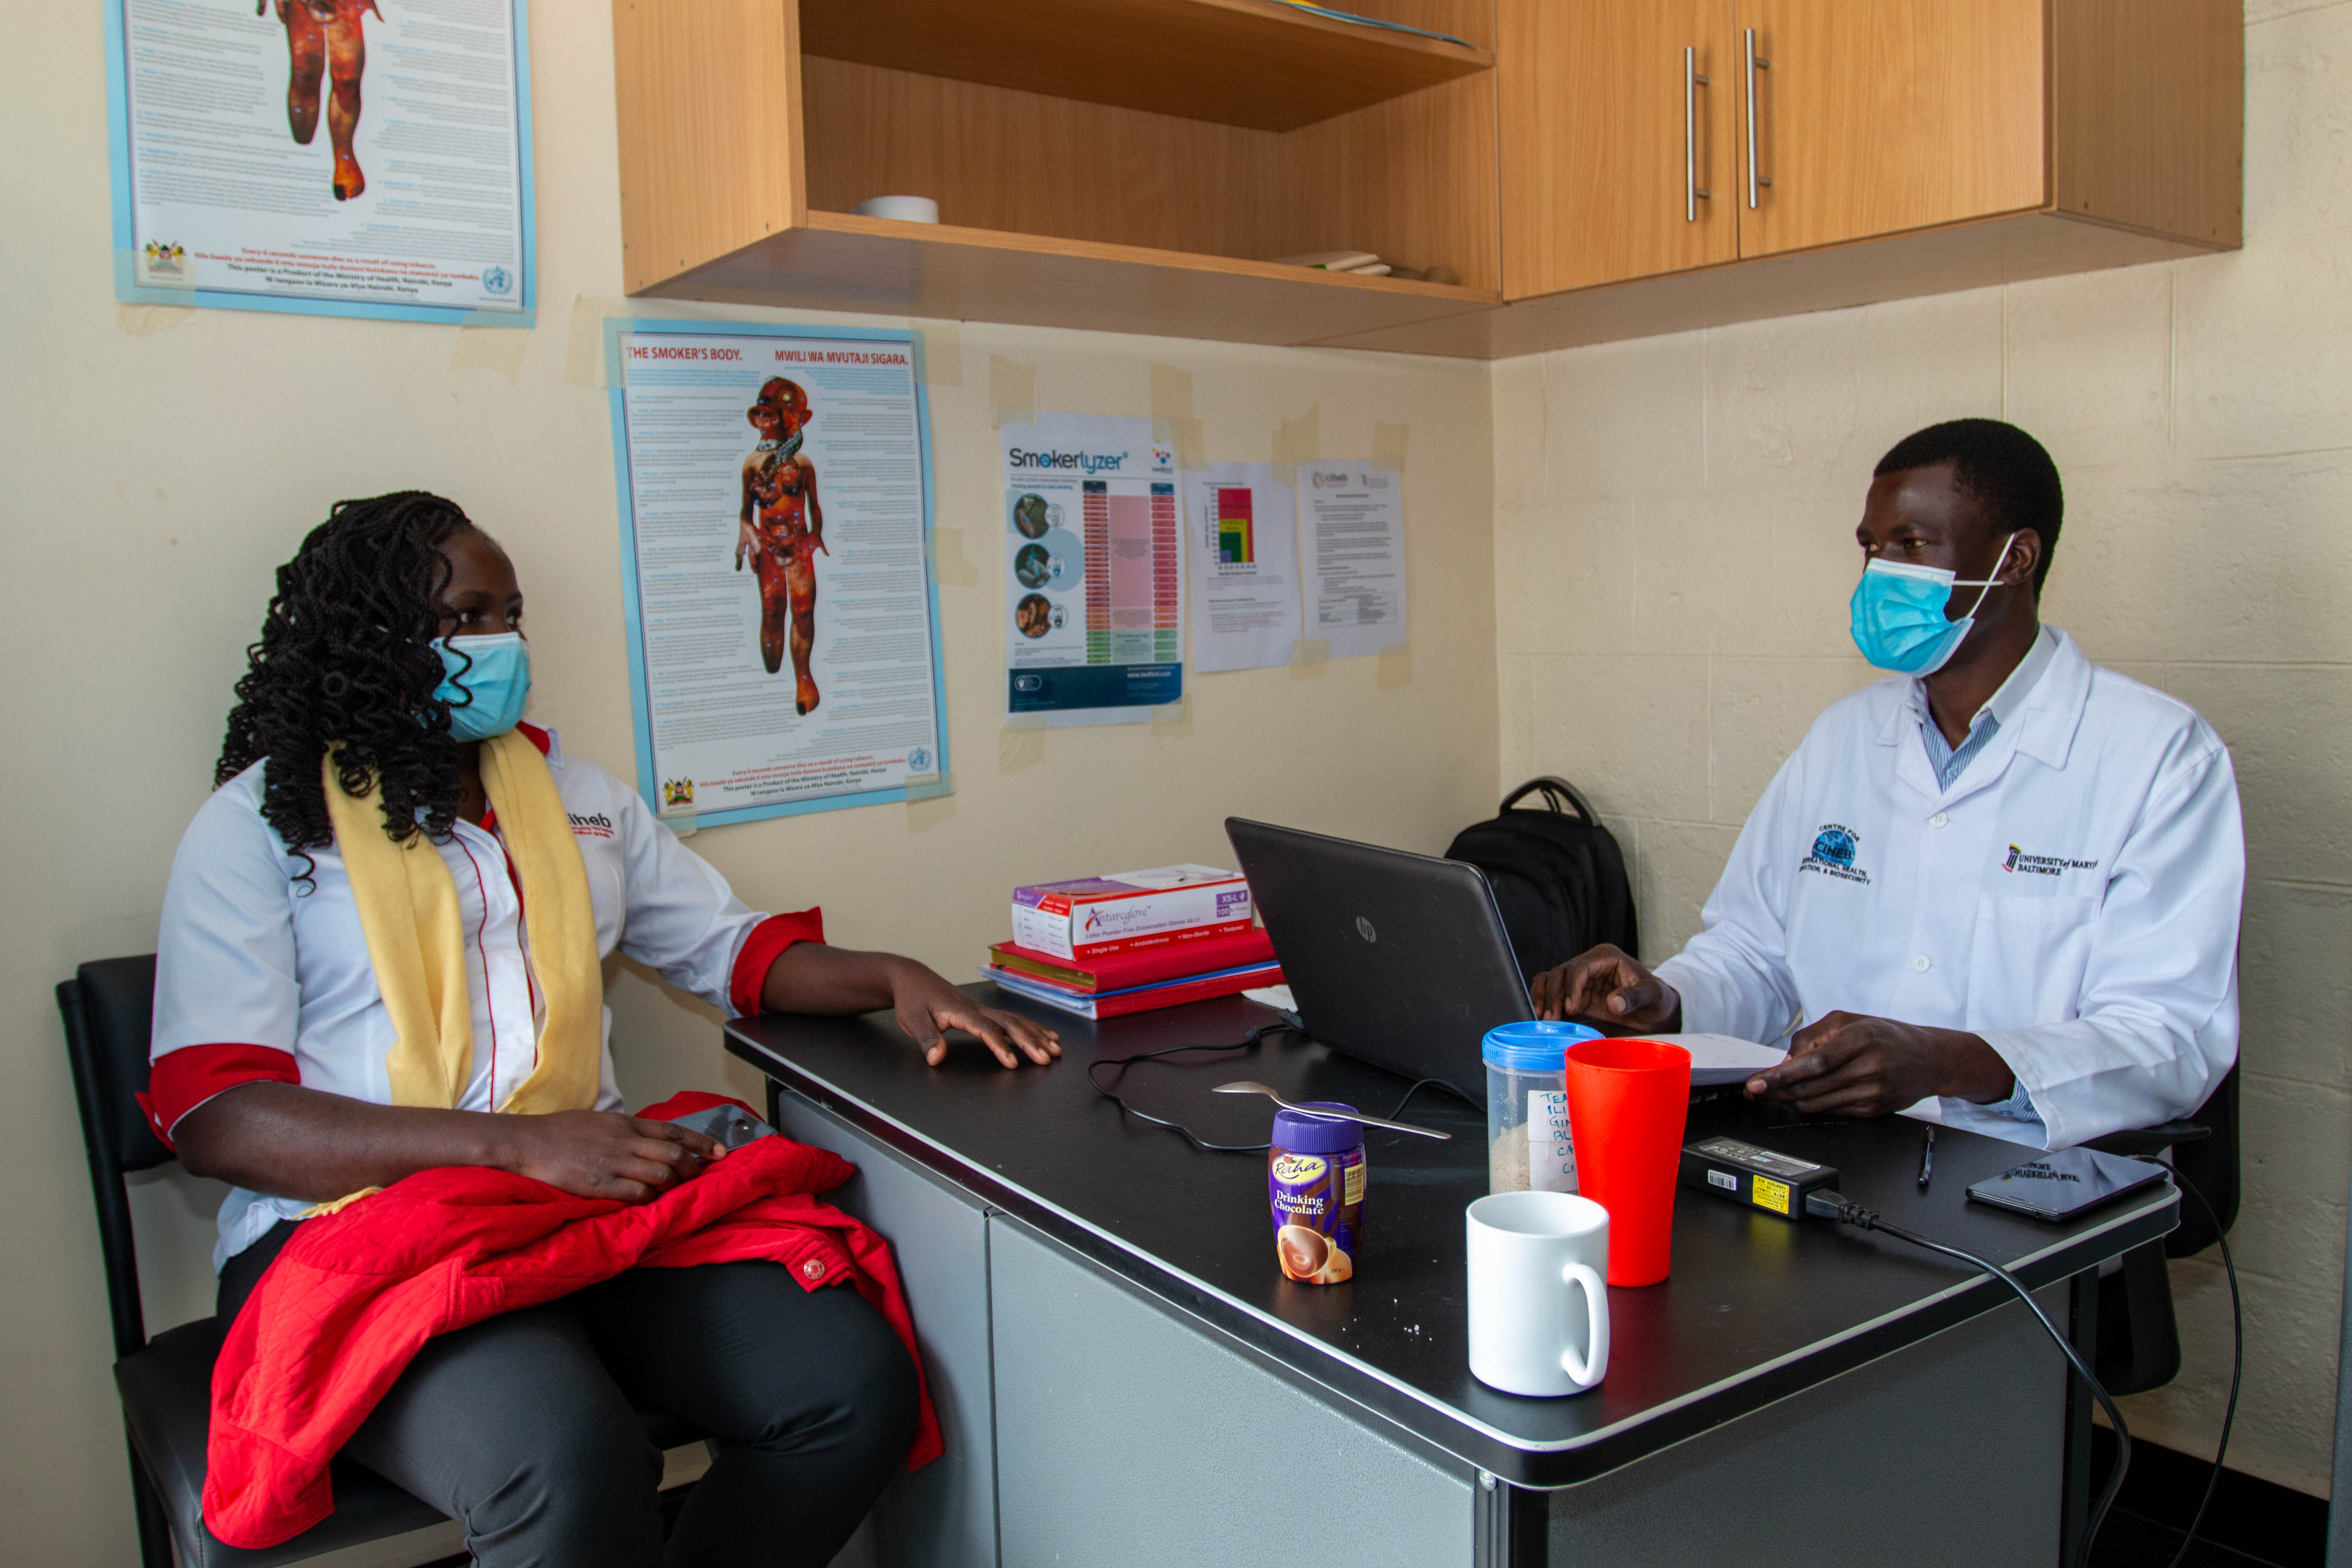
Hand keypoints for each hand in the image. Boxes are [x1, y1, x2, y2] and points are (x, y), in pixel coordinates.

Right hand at [498, 1110, 725, 1201]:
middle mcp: (624, 1141)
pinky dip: (648, 1197)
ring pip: (660, 1174)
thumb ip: (625, 1129)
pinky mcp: (600, 1184)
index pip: (673, 1130)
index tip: (720, 1151)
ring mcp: (613, 1163)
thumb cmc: (559, 1131)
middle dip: (692, 1167)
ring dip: (673, 1184)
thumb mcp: (599, 1120)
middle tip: (698, 1176)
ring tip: (673, 1190)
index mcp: (625, 1123)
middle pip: (673, 1154)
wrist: (527, 1143)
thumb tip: (647, 1139)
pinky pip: (637, 1193)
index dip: (701, 1141)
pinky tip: (647, 1198)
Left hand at [889, 960, 1060, 1068]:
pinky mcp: (982, 1010)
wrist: (912, 978)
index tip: (1012, 1063)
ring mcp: (981, 1008)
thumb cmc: (912, 999)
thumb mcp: (912, 1020)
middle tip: (1047, 1057)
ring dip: (1036, 1034)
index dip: (1000, 1046)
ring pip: (1015, 1020)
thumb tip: (937, 1058)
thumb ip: (926, 1039)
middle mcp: (976, 1008)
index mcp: (961, 1011)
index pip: (986, 1029)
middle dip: (1030, 1041)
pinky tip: (1043, 1034)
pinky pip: (1011, 1018)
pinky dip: (1030, 1027)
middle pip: (1009, 1024)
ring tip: (1055, 1049)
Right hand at [1530, 944, 1682, 1030]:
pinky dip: (1546, 1005)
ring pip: (1551, 981)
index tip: (1571, 1008)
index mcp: (1606, 957)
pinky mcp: (1576, 996)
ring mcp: (1581, 981)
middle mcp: (1590, 965)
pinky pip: (1554, 996)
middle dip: (1553, 995)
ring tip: (1543, 1019)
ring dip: (1544, 998)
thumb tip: (1614, 1002)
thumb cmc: (1656, 999)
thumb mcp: (1654, 996)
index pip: (1580, 967)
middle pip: (1560, 973)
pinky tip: (1544, 1019)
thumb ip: (1635, 997)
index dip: (1572, 986)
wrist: (1656, 1011)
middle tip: (1552, 1019)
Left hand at [1742, 1012, 2014, 1116]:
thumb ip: (1812, 1037)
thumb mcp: (1849, 1021)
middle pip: (1811, 1088)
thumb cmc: (1885, 1035)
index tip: (1757, 1084)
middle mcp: (1868, 1067)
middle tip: (1755, 1091)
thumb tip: (1785, 1061)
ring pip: (1818, 1105)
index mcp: (1860, 1039)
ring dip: (1790, 1101)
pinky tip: (1803, 1097)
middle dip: (1777, 1092)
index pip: (1813, 1063)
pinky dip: (1813, 1106)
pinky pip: (1833, 1112)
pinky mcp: (1874, 1111)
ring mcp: (1873, 1093)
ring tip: (1775, 1093)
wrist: (1930, 1058)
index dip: (1781, 1077)